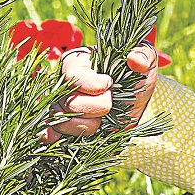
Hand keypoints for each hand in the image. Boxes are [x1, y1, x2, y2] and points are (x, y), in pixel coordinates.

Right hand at [42, 42, 157, 142]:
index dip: (92, 84)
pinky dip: (54, 138)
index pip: (74, 75)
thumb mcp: (146, 62)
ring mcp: (61, 105)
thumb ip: (143, 56)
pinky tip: (65, 138)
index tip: (110, 84)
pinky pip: (48, 134)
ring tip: (101, 120)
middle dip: (96, 107)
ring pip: (62, 120)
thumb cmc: (137, 76)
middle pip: (69, 101)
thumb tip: (134, 59)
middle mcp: (65, 83)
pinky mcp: (64, 125)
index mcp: (79, 62)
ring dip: (86, 126)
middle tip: (110, 105)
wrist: (136, 103)